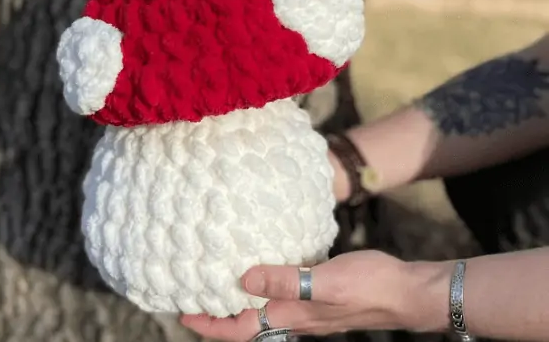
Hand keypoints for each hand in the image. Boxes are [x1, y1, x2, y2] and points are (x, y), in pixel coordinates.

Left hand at [180, 250, 449, 340]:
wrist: (408, 290)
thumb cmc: (370, 287)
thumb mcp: (324, 282)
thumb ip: (286, 281)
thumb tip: (244, 277)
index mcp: (291, 316)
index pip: (241, 327)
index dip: (211, 324)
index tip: (184, 314)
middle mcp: (295, 315)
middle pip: (247, 320)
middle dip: (219, 312)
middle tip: (194, 293)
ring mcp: (308, 306)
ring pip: (263, 307)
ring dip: (239, 297)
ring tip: (220, 277)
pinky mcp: (319, 292)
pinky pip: (282, 291)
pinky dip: (264, 282)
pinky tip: (264, 264)